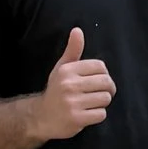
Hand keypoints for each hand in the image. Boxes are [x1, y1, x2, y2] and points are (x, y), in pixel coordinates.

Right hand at [33, 25, 114, 141]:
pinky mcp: (77, 118)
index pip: (100, 66)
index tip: (97, 81)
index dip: (103, 74)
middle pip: (106, 82)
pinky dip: (97, 116)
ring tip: (90, 104)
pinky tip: (87, 114)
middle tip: (99, 94)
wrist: (41, 117)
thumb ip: (72, 50)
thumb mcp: (62, 68)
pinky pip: (101, 114)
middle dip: (107, 89)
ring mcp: (72, 102)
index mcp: (67, 70)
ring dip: (102, 103)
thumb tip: (77, 30)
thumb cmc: (56, 90)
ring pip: (105, 98)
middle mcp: (69, 84)